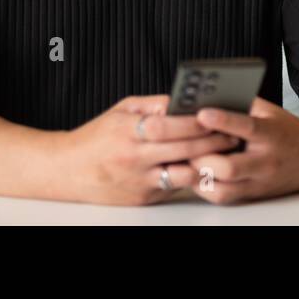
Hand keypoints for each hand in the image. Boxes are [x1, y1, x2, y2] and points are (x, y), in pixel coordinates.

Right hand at [58, 95, 240, 205]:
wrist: (68, 171)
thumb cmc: (96, 137)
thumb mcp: (121, 110)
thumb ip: (153, 105)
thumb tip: (183, 100)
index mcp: (128, 131)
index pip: (169, 125)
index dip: (195, 122)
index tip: (215, 116)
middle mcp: (134, 158)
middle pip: (182, 150)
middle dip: (211, 141)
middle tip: (231, 134)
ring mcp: (139, 181)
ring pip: (183, 173)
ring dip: (206, 163)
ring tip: (222, 152)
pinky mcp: (143, 199)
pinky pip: (174, 187)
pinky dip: (190, 177)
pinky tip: (203, 167)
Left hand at [186, 97, 298, 204]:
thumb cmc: (287, 132)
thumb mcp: (270, 111)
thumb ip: (243, 104)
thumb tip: (211, 97)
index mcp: (270, 134)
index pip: (247, 127)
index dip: (223, 120)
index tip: (202, 114)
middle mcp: (265, 161)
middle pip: (230, 167)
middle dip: (202, 157)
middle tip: (186, 146)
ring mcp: (259, 181)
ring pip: (224, 189)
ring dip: (200, 177)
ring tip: (186, 162)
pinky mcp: (254, 195)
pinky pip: (224, 198)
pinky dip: (206, 188)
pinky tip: (196, 176)